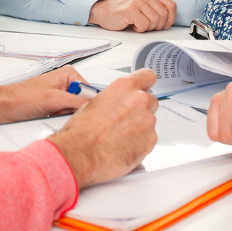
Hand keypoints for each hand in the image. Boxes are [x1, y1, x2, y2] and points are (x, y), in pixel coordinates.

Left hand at [0, 66, 88, 123]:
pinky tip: (50, 117)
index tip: (82, 111)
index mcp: (69, 74)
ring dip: (65, 116)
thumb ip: (76, 102)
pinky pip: (65, 115)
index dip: (87, 104)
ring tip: (52, 113)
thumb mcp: (53, 100)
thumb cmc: (22, 97)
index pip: (90, 90)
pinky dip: (60, 119)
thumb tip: (93, 107)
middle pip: (83, 102)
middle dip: (74, 110)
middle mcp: (66, 83)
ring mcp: (61, 95)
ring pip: (74, 111)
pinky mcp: (55, 106)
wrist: (5, 107)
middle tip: (60, 111)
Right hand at [49, 69, 158, 188]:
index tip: (144, 89)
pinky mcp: (150, 141)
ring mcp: (147, 121)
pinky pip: (149, 139)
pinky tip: (123, 146)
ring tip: (119, 137)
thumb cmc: (82, 131)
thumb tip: (118, 102)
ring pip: (149, 122)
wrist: (80, 154)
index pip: (147, 76)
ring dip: (139, 127)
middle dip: (141, 109)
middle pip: (150, 101)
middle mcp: (139, 101)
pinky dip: (140, 143)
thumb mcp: (94, 103)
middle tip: (125, 120)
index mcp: (125, 87)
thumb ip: (115, 99)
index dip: (145, 84)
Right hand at [88, 0, 176, 31]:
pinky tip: (133, 26)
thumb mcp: (145, 8)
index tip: (164, 26)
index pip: (171, 6)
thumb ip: (157, 10)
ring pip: (154, 21)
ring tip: (139, 25)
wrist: (106, 12)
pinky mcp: (130, 10)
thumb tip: (169, 22)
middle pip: (163, 15)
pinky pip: (144, 24)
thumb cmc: (126, 13)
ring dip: (147, 28)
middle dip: (157, 26)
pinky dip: (140, 29)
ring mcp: (137, 2)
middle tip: (147, 27)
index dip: (170, 19)